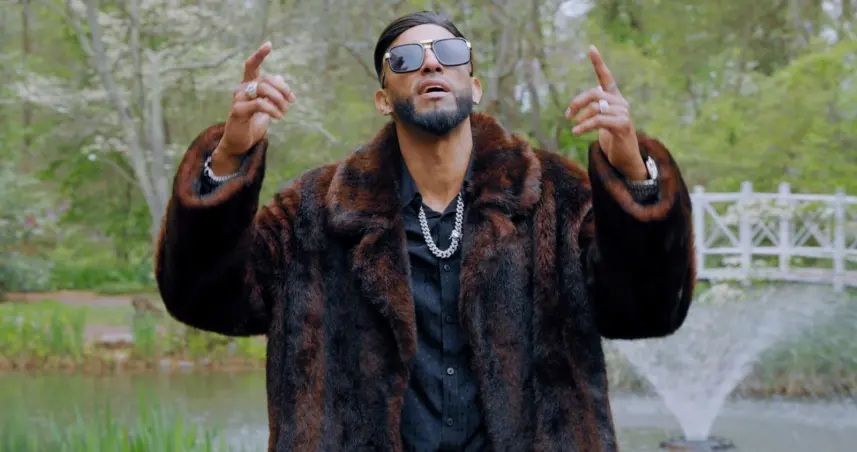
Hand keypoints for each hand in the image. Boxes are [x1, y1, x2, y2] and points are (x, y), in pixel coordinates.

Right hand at [211, 41, 296, 174]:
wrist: (240, 143)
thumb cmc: (252, 124)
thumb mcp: (266, 106)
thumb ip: (272, 92)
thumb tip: (280, 77)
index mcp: (248, 86)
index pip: (252, 65)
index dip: (260, 54)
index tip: (269, 44)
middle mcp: (241, 89)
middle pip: (266, 79)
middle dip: (283, 89)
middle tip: (291, 102)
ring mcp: (238, 99)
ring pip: (263, 88)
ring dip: (279, 99)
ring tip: (284, 111)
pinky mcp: (238, 111)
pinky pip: (259, 104)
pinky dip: (272, 109)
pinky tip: (278, 116)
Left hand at [565, 46, 646, 180]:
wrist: (625, 157)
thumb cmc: (611, 139)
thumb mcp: (600, 121)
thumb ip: (593, 109)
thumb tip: (579, 104)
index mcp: (614, 98)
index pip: (606, 77)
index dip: (598, 63)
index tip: (591, 48)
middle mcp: (620, 102)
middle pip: (594, 93)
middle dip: (577, 102)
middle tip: (567, 114)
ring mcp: (624, 112)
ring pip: (595, 107)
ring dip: (581, 118)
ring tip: (574, 127)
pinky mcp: (623, 125)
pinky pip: (599, 120)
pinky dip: (585, 126)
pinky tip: (576, 132)